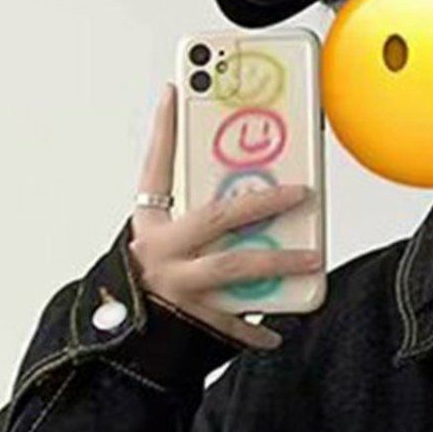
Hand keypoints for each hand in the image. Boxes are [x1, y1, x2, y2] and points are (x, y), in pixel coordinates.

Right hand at [128, 80, 320, 351]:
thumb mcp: (160, 243)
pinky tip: (280, 328)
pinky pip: (234, 323)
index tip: (176, 90)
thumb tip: (248, 192)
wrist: (119, 342)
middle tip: (302, 193)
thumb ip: (195, 220)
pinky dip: (258, 328)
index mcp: (150, 227)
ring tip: (312, 258)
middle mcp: (160, 252)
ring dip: (279, 263)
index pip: (156, 169)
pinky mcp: (192, 319)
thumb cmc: (147, 284)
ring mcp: (176, 286)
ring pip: (235, 268)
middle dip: (263, 203)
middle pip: (217, 217)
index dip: (164, 129)